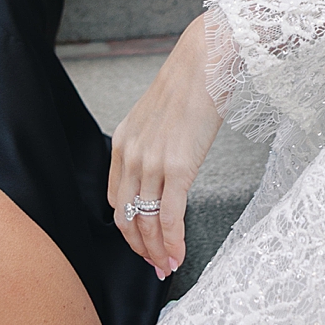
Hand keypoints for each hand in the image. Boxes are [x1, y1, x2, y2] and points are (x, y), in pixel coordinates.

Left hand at [109, 13, 223, 279]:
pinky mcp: (178, 166)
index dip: (129, 228)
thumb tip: (167, 171)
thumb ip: (154, 145)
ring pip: (147, 222)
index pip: (117, 200)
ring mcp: (153, 162)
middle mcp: (131, 156)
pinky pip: (170, 216)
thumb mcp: (159, 117)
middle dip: (140, 248)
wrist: (207, 58)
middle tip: (154, 266)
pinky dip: (172, 242)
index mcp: (123, 144)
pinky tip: (178, 255)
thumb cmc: (192, 82)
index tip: (143, 242)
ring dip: (157, 251)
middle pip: (127, 218)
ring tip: (168, 267)